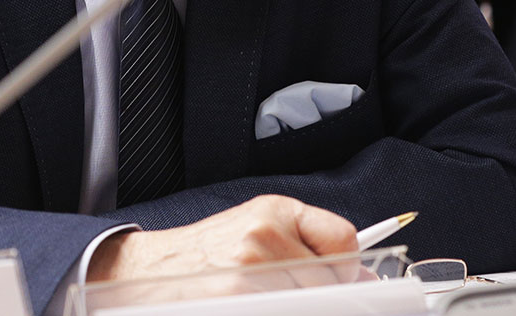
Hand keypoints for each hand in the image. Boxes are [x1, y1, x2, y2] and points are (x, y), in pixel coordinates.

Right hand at [86, 194, 356, 283]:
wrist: (150, 270)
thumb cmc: (207, 254)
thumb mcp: (257, 229)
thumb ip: (309, 245)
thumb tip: (366, 276)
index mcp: (275, 210)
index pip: (343, 240)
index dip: (346, 267)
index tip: (338, 280)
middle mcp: (264, 234)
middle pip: (332, 280)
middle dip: (321, 295)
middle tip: (288, 293)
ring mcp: (250, 269)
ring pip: (312, 301)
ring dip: (295, 304)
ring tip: (263, 296)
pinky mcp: (238, 297)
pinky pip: (287, 308)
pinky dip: (277, 308)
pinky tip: (255, 302)